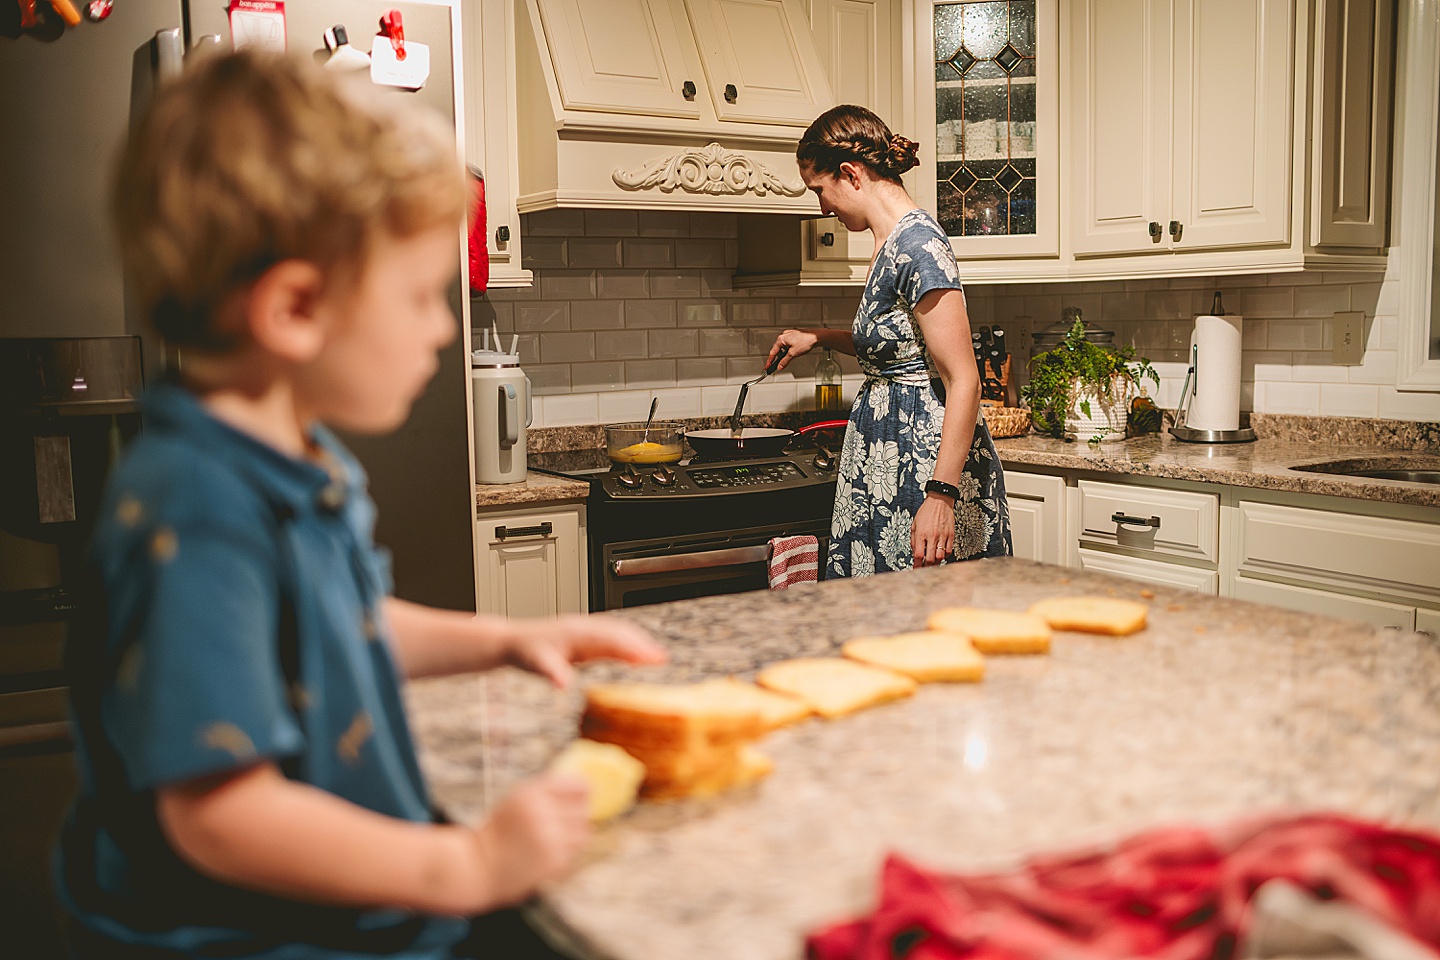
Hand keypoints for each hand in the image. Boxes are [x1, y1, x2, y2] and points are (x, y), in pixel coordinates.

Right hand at [470, 771, 590, 908]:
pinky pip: (574, 850)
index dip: (581, 789)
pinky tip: (548, 850)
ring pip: (583, 830)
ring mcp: (549, 839)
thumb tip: (585, 787)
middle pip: (582, 808)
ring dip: (574, 832)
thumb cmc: (501, 830)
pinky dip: (566, 850)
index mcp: (530, 794)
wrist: (480, 866)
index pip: (576, 785)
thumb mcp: (517, 800)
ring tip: (556, 835)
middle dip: (577, 812)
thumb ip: (546, 791)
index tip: (579, 794)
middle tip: (564, 818)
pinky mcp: (554, 861)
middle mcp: (541, 814)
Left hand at [506, 615, 666, 687]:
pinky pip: (611, 636)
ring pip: (618, 631)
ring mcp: (585, 629)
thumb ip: (552, 672)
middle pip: (620, 631)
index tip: (655, 658)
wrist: (511, 641)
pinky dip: (626, 643)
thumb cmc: (524, 652)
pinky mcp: (584, 636)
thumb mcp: (535, 663)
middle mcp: (584, 627)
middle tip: (663, 659)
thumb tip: (564, 684)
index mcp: (577, 632)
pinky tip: (632, 654)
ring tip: (655, 656)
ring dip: (637, 641)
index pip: (614, 639)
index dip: (636, 648)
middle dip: (643, 644)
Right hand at [767, 329, 820, 372]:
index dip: (770, 361)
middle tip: (779, 364)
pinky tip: (795, 351)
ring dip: (785, 353)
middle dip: (779, 357)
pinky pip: (788, 344)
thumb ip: (785, 361)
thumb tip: (780, 366)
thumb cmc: (806, 341)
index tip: (767, 366)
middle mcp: (784, 335)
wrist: (816, 337)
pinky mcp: (794, 336)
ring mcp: (789, 335)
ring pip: (784, 347)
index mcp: (781, 339)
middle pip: (778, 349)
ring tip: (792, 356)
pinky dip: (789, 349)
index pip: (773, 352)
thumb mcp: (793, 354)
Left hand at [912, 495, 954, 567]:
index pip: (918, 555)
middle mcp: (932, 536)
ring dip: (936, 562)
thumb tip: (915, 553)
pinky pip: (949, 550)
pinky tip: (941, 554)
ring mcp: (942, 536)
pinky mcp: (951, 535)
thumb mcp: (914, 525)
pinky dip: (945, 555)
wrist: (940, 501)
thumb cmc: (926, 511)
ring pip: (940, 556)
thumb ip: (914, 540)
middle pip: (930, 559)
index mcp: (921, 533)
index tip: (916, 568)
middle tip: (924, 568)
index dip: (917, 565)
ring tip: (933, 563)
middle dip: (926, 566)